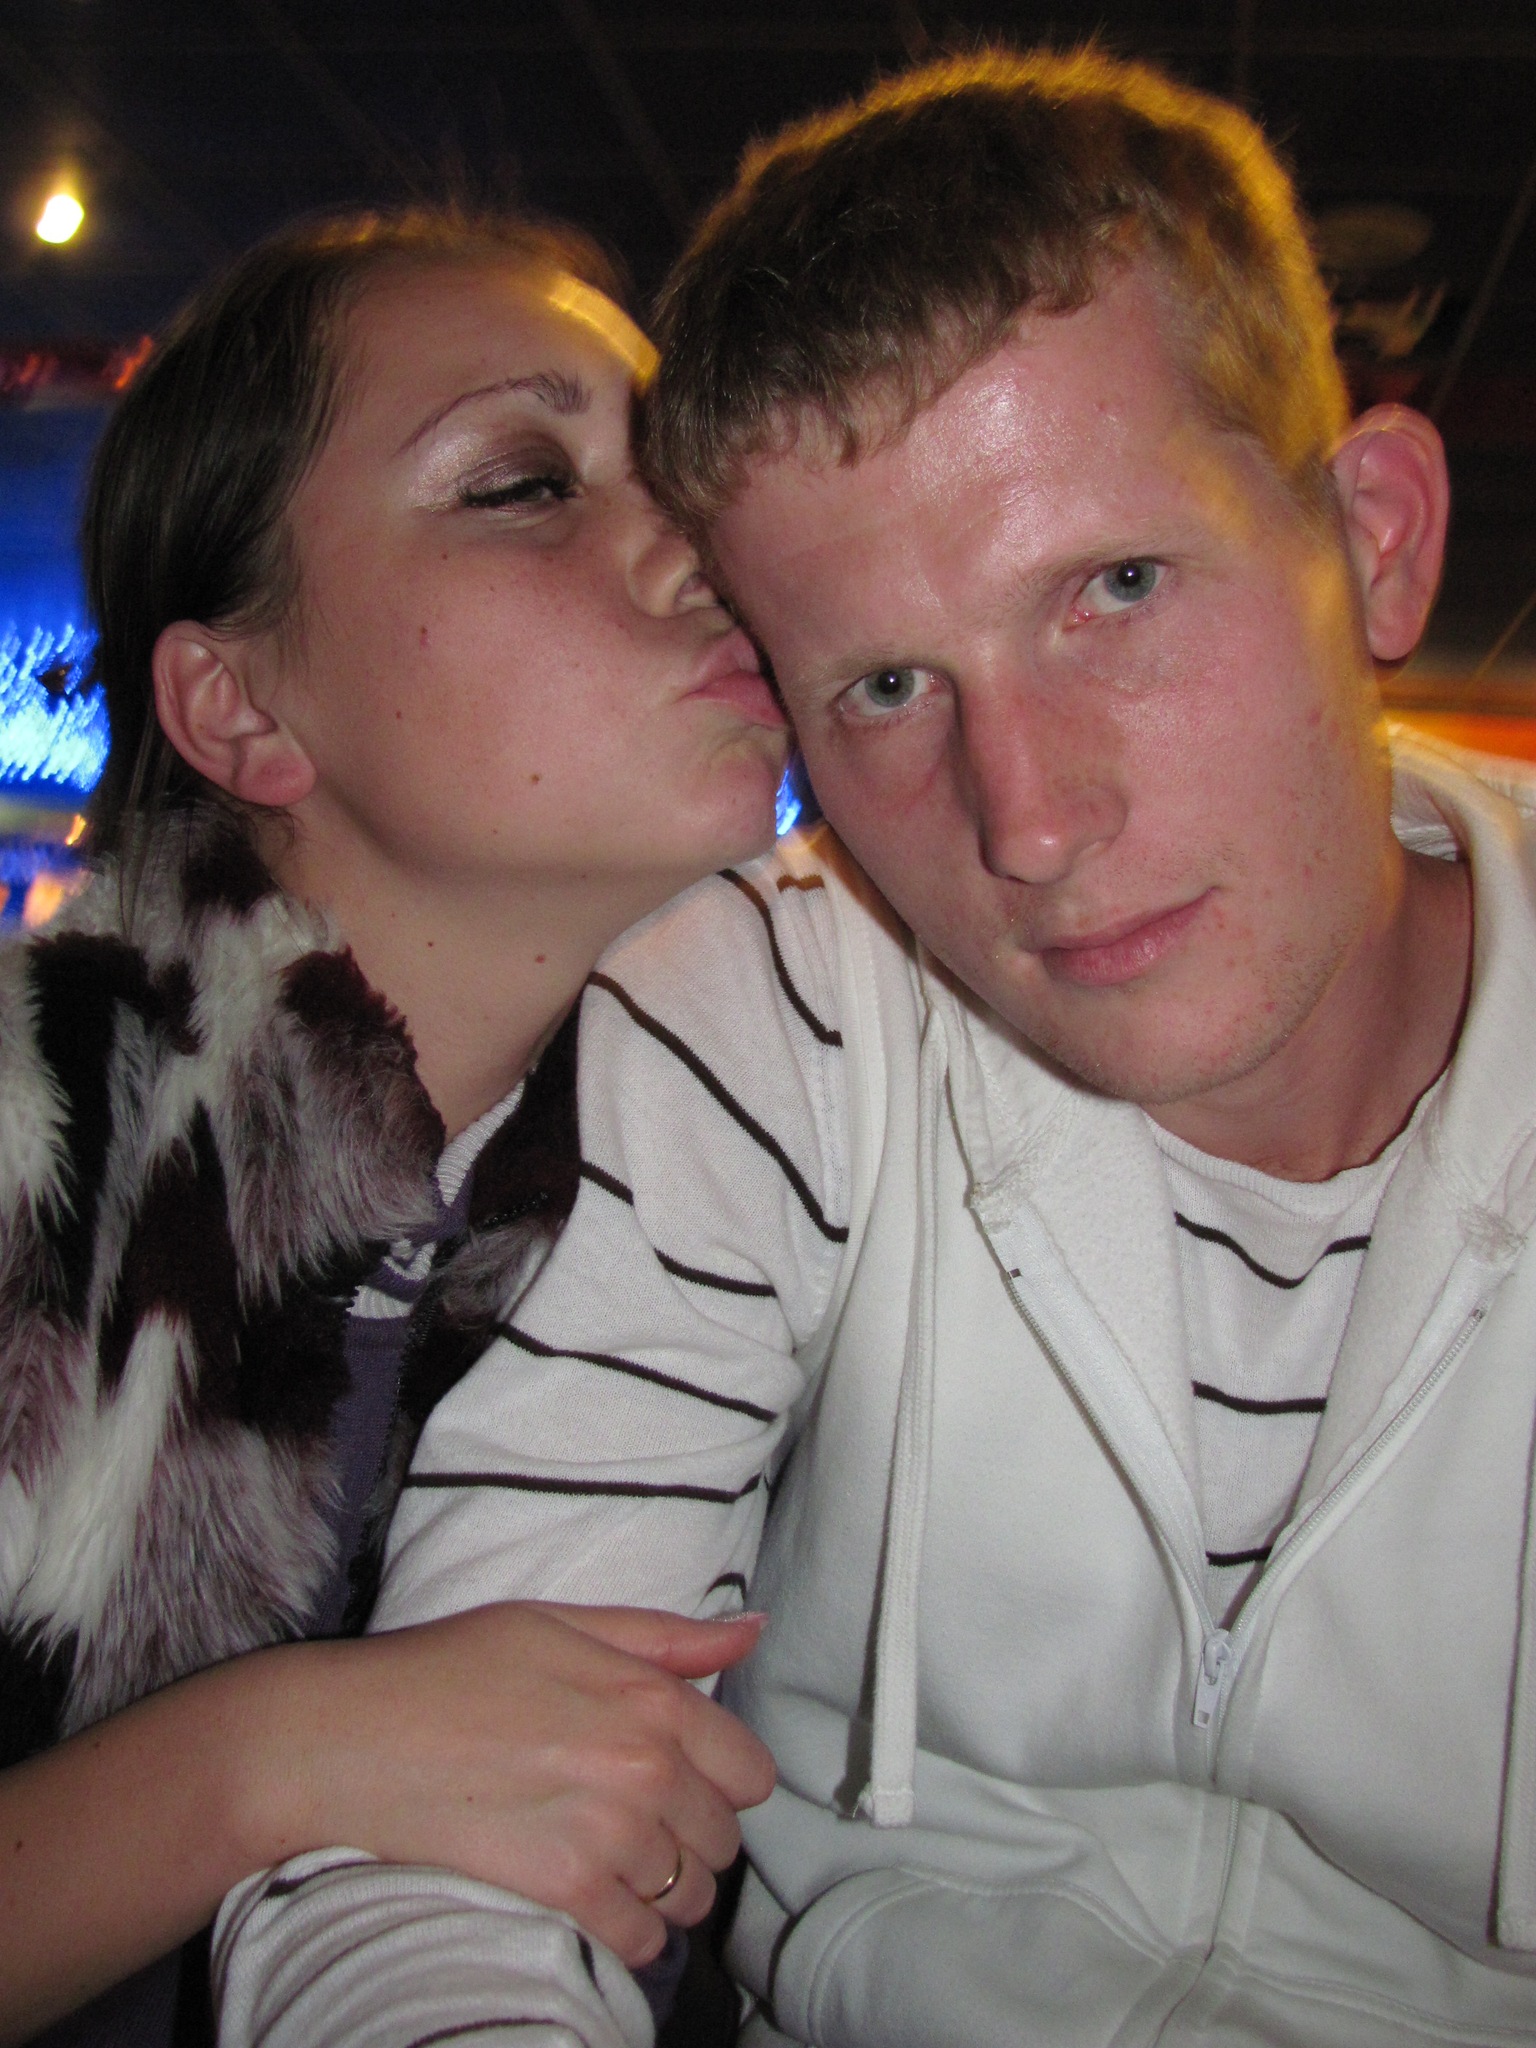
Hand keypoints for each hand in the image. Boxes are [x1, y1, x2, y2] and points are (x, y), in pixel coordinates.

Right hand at [244, 1602, 775, 1966]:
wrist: (348, 1740)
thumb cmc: (448, 1668)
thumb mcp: (557, 1623)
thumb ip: (663, 1637)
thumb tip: (752, 1633)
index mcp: (651, 1698)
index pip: (750, 1770)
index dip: (721, 1779)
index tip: (682, 1782)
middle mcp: (645, 1767)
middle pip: (724, 1838)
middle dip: (692, 1836)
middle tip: (638, 1824)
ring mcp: (608, 1833)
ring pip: (691, 1896)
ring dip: (664, 1890)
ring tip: (615, 1866)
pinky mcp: (565, 1891)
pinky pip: (643, 1942)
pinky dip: (631, 1936)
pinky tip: (598, 1908)